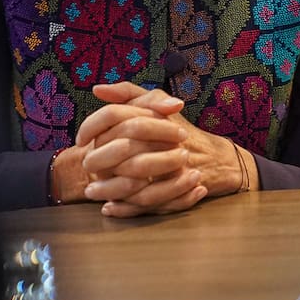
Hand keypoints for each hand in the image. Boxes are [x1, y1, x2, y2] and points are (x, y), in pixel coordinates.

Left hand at [77, 82, 253, 216]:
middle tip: (85, 167)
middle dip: (99, 161)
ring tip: (92, 191)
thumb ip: (129, 94)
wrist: (219, 159)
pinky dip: (125, 209)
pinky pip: (146, 203)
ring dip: (108, 189)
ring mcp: (174, 167)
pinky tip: (110, 207)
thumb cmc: (182, 131)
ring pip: (133, 181)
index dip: (93, 127)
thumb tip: (97, 90)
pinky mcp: (178, 190)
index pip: (118, 116)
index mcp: (158, 117)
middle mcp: (166, 140)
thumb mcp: (158, 105)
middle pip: (122, 150)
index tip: (80, 140)